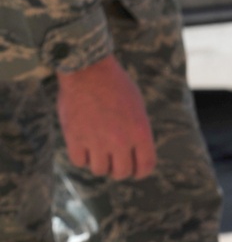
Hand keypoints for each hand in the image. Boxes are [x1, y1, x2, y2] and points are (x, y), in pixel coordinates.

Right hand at [57, 55, 156, 178]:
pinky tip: (82, 145)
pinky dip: (81, 156)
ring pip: (100, 170)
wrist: (87, 68)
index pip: (146, 167)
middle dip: (118, 169)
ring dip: (99, 163)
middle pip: (122, 173)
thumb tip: (135, 153)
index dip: (140, 172)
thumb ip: (138, 132)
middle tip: (113, 160)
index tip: (135, 170)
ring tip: (97, 149)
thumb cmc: (115, 84)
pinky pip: (79, 161)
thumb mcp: (137, 106)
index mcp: (140, 132)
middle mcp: (120, 141)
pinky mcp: (75, 138)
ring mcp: (97, 141)